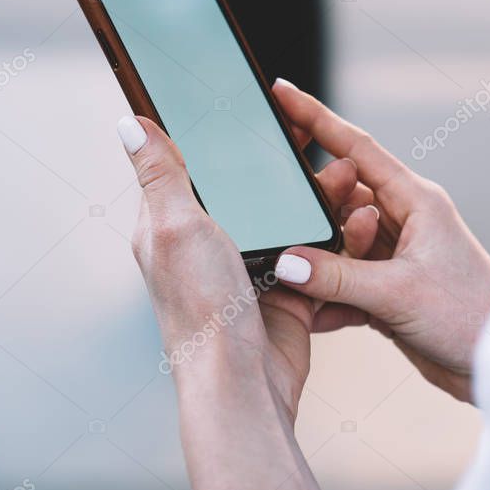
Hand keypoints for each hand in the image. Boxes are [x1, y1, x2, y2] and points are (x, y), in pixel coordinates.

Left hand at [116, 115, 377, 489]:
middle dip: (288, 163)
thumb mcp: (174, 228)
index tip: (258, 108)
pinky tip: (359, 218)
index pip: (197, 165)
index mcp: (174, 224)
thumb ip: (160, 174)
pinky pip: (319, 250)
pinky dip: (341, 234)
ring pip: (293, 216)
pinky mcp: (289, 287)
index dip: (226, 136)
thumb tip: (130, 124)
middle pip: (255, 188)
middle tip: (316, 136)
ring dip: (322, 195)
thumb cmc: (201, 309)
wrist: (244, 381)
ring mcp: (253, 266)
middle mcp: (212, 244)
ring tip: (350, 176)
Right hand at [270, 80, 489, 402]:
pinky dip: (330, 296)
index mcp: (417, 201)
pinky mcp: (390, 289)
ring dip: (323, 261)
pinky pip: (346, 280)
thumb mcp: (397, 292)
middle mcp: (406, 221)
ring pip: (340, 242)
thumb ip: (337, 276)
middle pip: (342, 197)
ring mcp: (397, 255)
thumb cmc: (470, 316)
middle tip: (291, 228)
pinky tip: (317, 315)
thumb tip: (287, 259)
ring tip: (309, 282)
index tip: (281, 93)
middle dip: (315, 212)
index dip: (317, 118)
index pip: (357, 148)